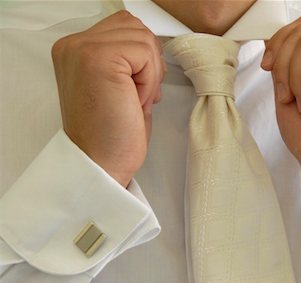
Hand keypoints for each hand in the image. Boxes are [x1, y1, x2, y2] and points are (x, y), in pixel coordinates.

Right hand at [52, 10, 164, 186]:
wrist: (100, 164)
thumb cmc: (112, 134)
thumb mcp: (119, 85)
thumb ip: (127, 58)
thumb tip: (153, 47)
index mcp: (76, 51)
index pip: (125, 27)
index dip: (142, 59)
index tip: (136, 90)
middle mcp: (74, 45)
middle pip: (135, 27)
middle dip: (148, 62)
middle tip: (138, 95)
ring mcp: (83, 49)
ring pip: (143, 37)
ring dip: (150, 72)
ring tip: (135, 99)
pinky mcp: (98, 58)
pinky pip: (145, 52)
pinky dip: (150, 79)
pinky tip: (135, 101)